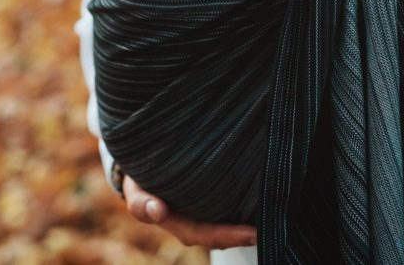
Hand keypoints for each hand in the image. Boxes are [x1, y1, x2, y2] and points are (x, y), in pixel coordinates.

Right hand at [122, 175, 257, 248]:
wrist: (139, 167)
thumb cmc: (138, 180)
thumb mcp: (134, 191)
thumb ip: (140, 202)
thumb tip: (157, 211)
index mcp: (176, 223)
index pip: (203, 234)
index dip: (226, 235)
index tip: (251, 233)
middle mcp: (191, 221)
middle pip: (218, 232)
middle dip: (241, 233)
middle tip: (266, 228)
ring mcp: (200, 210)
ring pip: (223, 220)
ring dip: (242, 221)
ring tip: (269, 214)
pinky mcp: (208, 195)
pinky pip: (225, 204)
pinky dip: (240, 205)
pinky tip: (258, 197)